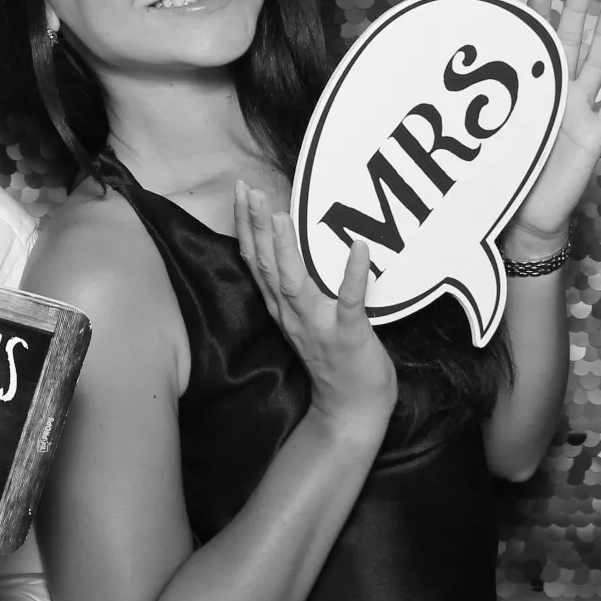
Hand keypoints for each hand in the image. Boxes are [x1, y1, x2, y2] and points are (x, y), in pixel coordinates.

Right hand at [234, 182, 396, 437]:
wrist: (350, 411)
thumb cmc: (334, 361)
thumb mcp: (305, 319)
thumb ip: (297, 287)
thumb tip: (293, 248)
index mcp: (281, 308)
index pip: (255, 261)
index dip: (246, 225)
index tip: (241, 190)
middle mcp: (291, 315)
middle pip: (265, 265)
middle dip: (255, 225)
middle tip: (249, 189)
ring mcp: (318, 326)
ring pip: (293, 283)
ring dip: (285, 249)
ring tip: (280, 214)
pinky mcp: (348, 336)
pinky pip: (350, 303)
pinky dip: (353, 275)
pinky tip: (359, 248)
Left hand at [507, 0, 600, 244]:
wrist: (523, 217)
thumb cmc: (503, 173)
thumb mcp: (491, 129)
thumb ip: (484, 102)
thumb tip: (458, 75)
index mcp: (532, 88)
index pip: (537, 42)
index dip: (540, 14)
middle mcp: (558, 93)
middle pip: (573, 40)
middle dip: (580, 6)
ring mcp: (580, 110)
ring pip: (597, 62)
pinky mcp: (595, 134)